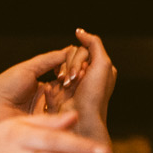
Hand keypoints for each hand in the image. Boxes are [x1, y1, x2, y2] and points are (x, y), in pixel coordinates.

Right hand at [63, 29, 115, 146]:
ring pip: (59, 65)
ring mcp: (72, 83)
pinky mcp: (59, 93)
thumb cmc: (95, 95)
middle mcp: (87, 75)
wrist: (82, 120)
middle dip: (71, 66)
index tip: (85, 73)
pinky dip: (52, 84)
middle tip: (74, 81)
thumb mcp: (103, 64)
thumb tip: (79, 32)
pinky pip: (50, 80)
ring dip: (62, 74)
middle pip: (70, 55)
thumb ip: (93, 43)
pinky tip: (55, 88)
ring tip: (67, 86)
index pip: (83, 49)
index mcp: (100, 68)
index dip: (80, 59)